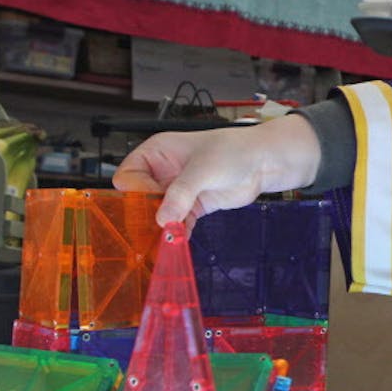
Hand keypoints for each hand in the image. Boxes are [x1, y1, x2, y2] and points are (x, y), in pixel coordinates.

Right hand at [112, 114, 321, 225]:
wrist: (263, 163)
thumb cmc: (234, 151)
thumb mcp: (204, 168)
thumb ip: (182, 192)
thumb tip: (163, 217)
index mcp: (156, 153)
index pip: (128, 176)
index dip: (137, 191)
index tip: (154, 201)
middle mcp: (162, 172)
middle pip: (138, 199)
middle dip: (146, 214)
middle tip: (157, 226)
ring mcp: (176, 191)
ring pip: (157, 214)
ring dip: (161, 227)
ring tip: (167, 236)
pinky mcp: (190, 207)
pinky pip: (176, 224)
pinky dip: (177, 233)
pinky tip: (180, 239)